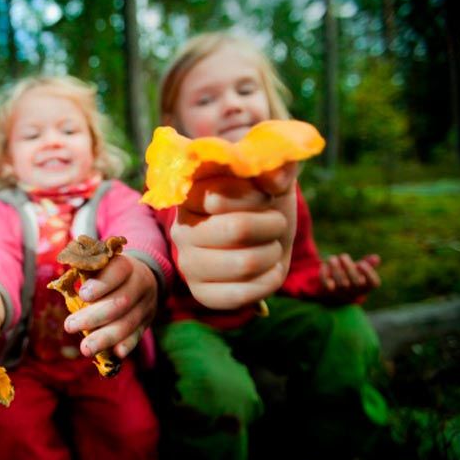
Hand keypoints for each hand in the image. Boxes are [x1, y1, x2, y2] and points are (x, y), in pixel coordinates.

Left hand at [63, 255, 157, 358]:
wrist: (144, 277)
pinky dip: (126, 345)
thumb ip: (85, 269)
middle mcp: (140, 284)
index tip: (82, 295)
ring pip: (128, 323)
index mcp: (127, 266)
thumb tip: (62, 282)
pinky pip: (137, 335)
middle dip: (93, 317)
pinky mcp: (145, 323)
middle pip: (120, 302)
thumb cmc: (110, 271)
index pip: (117, 272)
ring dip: (105, 338)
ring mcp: (145, 305)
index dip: (100, 285)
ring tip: (85, 349)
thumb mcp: (101, 264)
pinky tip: (115, 354)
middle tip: (69, 326)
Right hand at [172, 163, 298, 309]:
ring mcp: (188, 263)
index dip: (254, 196)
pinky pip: (241, 295)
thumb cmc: (265, 193)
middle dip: (272, 224)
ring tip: (272, 245)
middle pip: (237, 230)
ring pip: (245, 264)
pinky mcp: (201, 293)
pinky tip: (271, 269)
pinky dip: (269, 281)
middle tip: (276, 222)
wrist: (266, 228)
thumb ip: (278, 164)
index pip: (218, 197)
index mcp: (189, 193)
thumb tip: (275, 179)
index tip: (265, 195)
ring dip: (273, 253)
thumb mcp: (273, 170)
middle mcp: (181, 228)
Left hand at [320, 253, 380, 300]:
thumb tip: (376, 258)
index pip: (374, 283)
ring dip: (336, 268)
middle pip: (357, 282)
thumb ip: (368, 264)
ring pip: (341, 283)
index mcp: (366, 287)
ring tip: (333, 258)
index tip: (362, 263)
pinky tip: (324, 265)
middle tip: (343, 256)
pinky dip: (324, 274)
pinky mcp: (328, 292)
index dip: (369, 272)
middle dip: (350, 267)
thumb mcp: (360, 272)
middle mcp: (355, 292)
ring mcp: (342, 293)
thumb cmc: (351, 278)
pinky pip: (326, 285)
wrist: (333, 295)